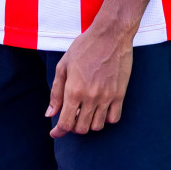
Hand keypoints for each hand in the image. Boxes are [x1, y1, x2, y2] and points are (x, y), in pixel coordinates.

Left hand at [47, 22, 133, 137]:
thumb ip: (56, 92)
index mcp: (74, 90)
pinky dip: (105, 119)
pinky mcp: (120, 95)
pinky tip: (100, 110)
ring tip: (85, 112)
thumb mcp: (63, 66)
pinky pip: (113, 118)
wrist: (110, 35)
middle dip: (73, 126)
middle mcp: (90, 98)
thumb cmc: (84, 47)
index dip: (59, 132)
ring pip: (97, 126)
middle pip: (81, 128)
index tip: (55, 133)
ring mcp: (107, 97)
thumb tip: (50, 114)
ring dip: (89, 124)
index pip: (66, 123)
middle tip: (72, 116)